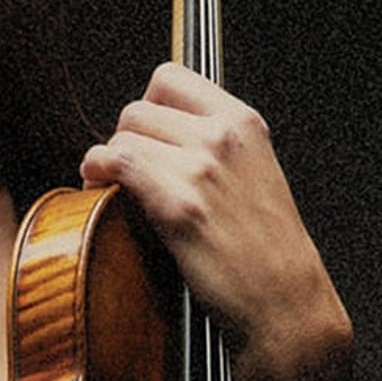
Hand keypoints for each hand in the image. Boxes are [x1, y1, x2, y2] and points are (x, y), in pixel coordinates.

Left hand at [77, 62, 347, 379]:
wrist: (285, 303)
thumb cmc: (263, 247)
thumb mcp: (251, 169)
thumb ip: (208, 139)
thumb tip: (150, 124)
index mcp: (243, 122)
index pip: (170, 76)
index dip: (145, 103)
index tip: (143, 132)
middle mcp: (223, 137)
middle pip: (136, 109)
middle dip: (124, 139)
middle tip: (124, 169)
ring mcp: (202, 168)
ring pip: (122, 137)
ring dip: (107, 161)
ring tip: (111, 183)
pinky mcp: (179, 204)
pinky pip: (116, 162)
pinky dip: (96, 171)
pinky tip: (97, 186)